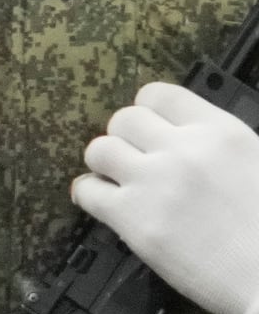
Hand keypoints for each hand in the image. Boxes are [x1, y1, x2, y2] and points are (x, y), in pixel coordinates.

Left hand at [75, 81, 258, 313]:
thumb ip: (226, 152)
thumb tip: (198, 147)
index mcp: (222, 132)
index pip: (160, 95)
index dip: (149, 112)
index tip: (152, 132)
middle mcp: (183, 148)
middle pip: (123, 119)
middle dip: (126, 139)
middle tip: (137, 162)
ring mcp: (153, 181)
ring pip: (99, 150)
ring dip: (105, 165)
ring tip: (119, 183)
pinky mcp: (132, 218)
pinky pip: (86, 191)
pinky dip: (90, 195)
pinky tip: (104, 206)